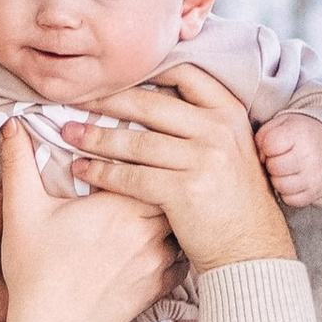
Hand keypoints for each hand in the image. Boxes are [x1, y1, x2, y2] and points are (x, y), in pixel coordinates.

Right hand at [0, 130, 176, 321]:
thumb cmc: (34, 274)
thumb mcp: (21, 212)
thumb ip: (19, 163)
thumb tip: (13, 123)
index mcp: (120, 207)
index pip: (149, 162)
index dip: (144, 151)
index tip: (133, 146)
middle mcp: (148, 233)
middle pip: (172, 188)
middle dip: (162, 177)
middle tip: (151, 167)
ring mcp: (158, 262)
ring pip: (182, 222)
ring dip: (172, 210)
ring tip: (160, 198)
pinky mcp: (160, 287)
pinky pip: (182, 255)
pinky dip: (176, 243)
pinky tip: (161, 235)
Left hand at [73, 67, 295, 272]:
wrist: (252, 251)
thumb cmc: (234, 203)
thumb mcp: (232, 151)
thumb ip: (203, 125)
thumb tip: (157, 102)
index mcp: (229, 113)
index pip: (184, 73)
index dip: (146, 70)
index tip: (114, 75)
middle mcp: (218, 130)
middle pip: (151, 103)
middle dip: (107, 99)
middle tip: (75, 98)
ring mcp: (204, 159)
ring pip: (136, 141)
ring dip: (96, 137)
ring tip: (69, 134)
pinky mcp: (185, 190)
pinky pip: (133, 176)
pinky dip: (103, 172)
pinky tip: (83, 170)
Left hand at [256, 112, 321, 208]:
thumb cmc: (300, 135)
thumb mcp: (283, 123)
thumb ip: (264, 135)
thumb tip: (259, 159)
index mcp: (300, 133)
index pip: (269, 145)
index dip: (267, 147)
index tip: (275, 145)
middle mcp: (310, 155)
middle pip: (273, 167)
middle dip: (272, 163)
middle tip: (281, 158)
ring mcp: (314, 176)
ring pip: (279, 186)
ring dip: (278, 179)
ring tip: (286, 169)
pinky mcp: (315, 193)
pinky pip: (289, 200)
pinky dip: (287, 192)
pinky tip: (293, 180)